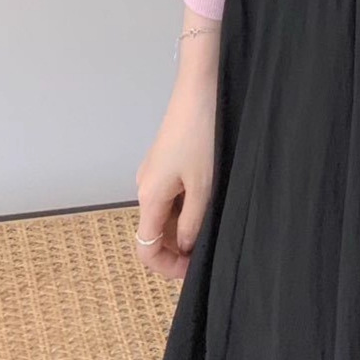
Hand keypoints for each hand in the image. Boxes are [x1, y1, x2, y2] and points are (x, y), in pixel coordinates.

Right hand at [134, 23, 220, 279]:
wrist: (200, 88)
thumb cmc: (202, 136)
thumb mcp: (203, 186)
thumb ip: (192, 223)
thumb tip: (185, 246)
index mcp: (149, 197)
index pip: (146, 250)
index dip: (167, 268)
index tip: (194, 271)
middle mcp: (144, 186)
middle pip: (155, 232)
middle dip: (180, 247)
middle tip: (212, 248)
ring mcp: (154, 171)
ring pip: (165, 212)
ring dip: (186, 224)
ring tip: (215, 221)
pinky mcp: (165, 158)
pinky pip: (171, 193)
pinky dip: (187, 204)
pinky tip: (210, 197)